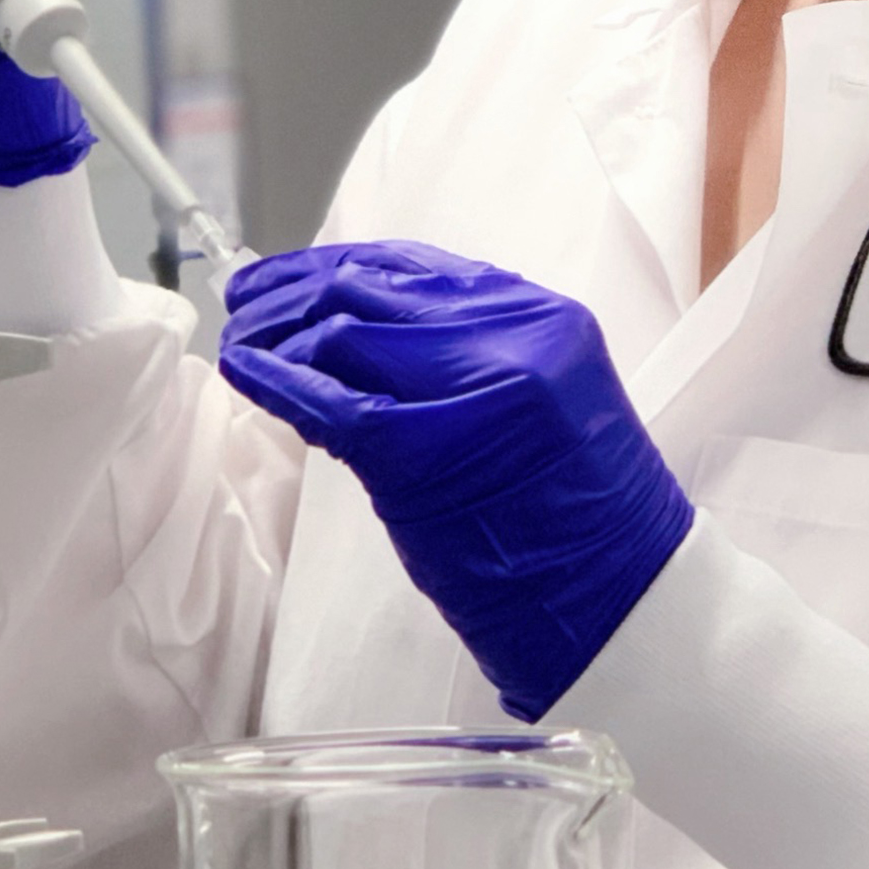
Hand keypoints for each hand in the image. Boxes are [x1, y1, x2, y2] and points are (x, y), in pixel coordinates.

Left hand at [219, 241, 694, 719]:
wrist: (628, 605)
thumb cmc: (581, 524)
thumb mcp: (541, 405)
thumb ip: (470, 358)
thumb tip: (365, 334)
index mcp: (543, 318)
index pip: (418, 266)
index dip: (340, 263)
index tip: (292, 270)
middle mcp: (512, 337)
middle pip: (371, 289)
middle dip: (295, 290)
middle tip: (246, 296)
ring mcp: (470, 390)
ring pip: (345, 334)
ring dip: (277, 332)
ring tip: (240, 335)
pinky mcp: (425, 453)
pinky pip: (331, 402)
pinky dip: (277, 383)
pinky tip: (245, 371)